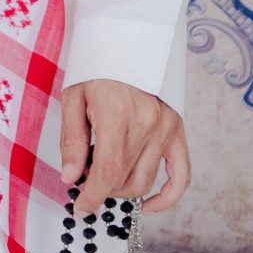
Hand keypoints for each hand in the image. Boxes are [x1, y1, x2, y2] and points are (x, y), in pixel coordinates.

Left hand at [58, 78, 188, 215]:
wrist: (127, 44)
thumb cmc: (96, 70)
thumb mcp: (73, 97)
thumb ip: (72, 140)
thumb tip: (71, 178)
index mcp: (117, 114)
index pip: (107, 170)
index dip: (92, 195)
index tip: (80, 208)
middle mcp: (147, 124)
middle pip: (124, 179)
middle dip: (101, 188)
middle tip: (85, 176)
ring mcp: (166, 129)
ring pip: (145, 181)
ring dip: (122, 189)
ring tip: (106, 175)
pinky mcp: (177, 131)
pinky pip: (181, 175)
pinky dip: (167, 197)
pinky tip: (148, 205)